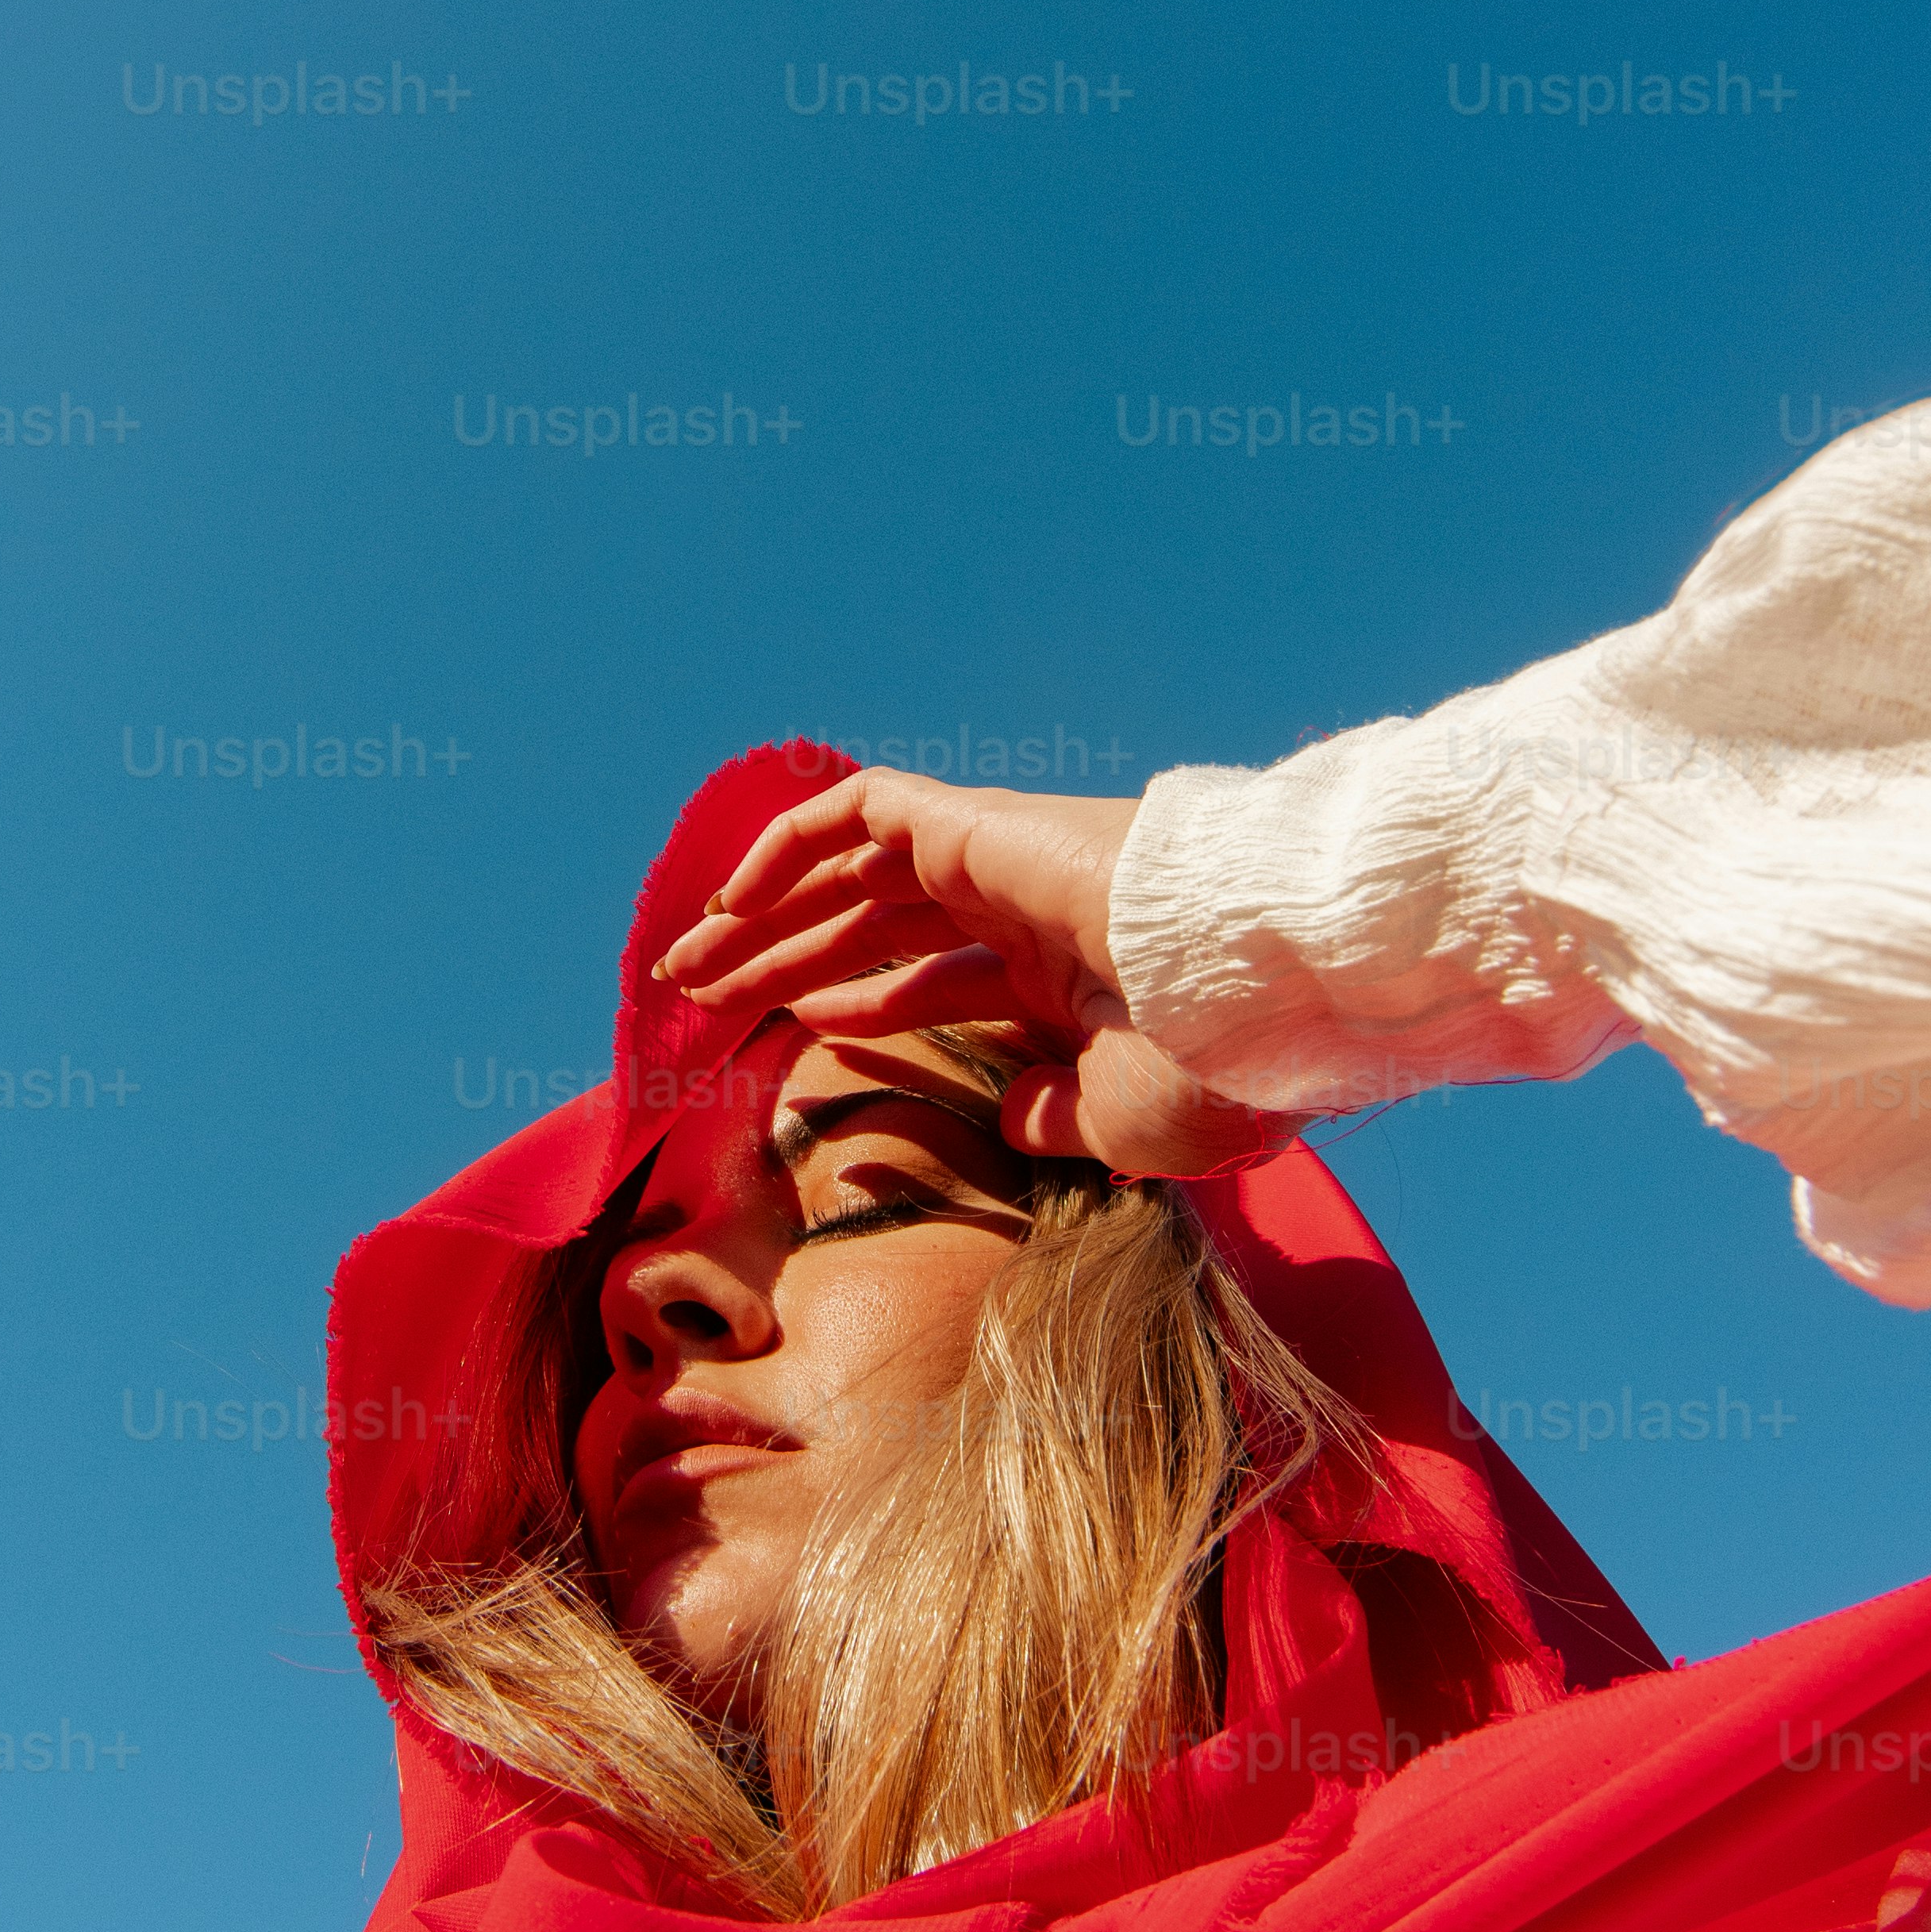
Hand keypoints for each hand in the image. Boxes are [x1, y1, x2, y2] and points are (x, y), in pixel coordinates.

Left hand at [658, 772, 1288, 1182]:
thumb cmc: (1203, 1066)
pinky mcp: (975, 821)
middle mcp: (1024, 908)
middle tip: (700, 997)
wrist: (1244, 984)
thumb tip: (1004, 1110)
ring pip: (851, 872)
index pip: (935, 978)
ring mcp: (1000, 859)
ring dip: (765, 913)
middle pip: (875, 925)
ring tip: (686, 962)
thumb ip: (1052, 1115)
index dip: (859, 1002)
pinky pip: (855, 809)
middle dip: (784, 957)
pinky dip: (788, 842)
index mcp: (1063, 976)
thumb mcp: (1120, 1122)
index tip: (792, 1032)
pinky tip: (730, 898)